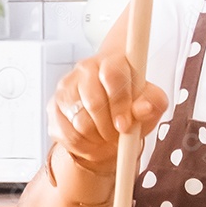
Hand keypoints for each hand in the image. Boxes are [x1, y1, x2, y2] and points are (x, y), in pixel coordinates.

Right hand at [48, 52, 168, 168]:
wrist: (108, 116)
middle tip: (117, 135)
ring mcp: (65, 87)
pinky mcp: (53, 107)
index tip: (125, 124)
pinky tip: (92, 142)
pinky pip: (67, 134)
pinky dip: (83, 145)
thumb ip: (152, 103)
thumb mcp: (150, 105)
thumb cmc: (130, 107)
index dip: (119, 103)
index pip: (112, 75)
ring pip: (79, 121)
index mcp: (112, 61)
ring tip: (106, 138)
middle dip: (108, 127)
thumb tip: (144, 108)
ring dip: (96, 137)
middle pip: (93, 102)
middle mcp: (85, 69)